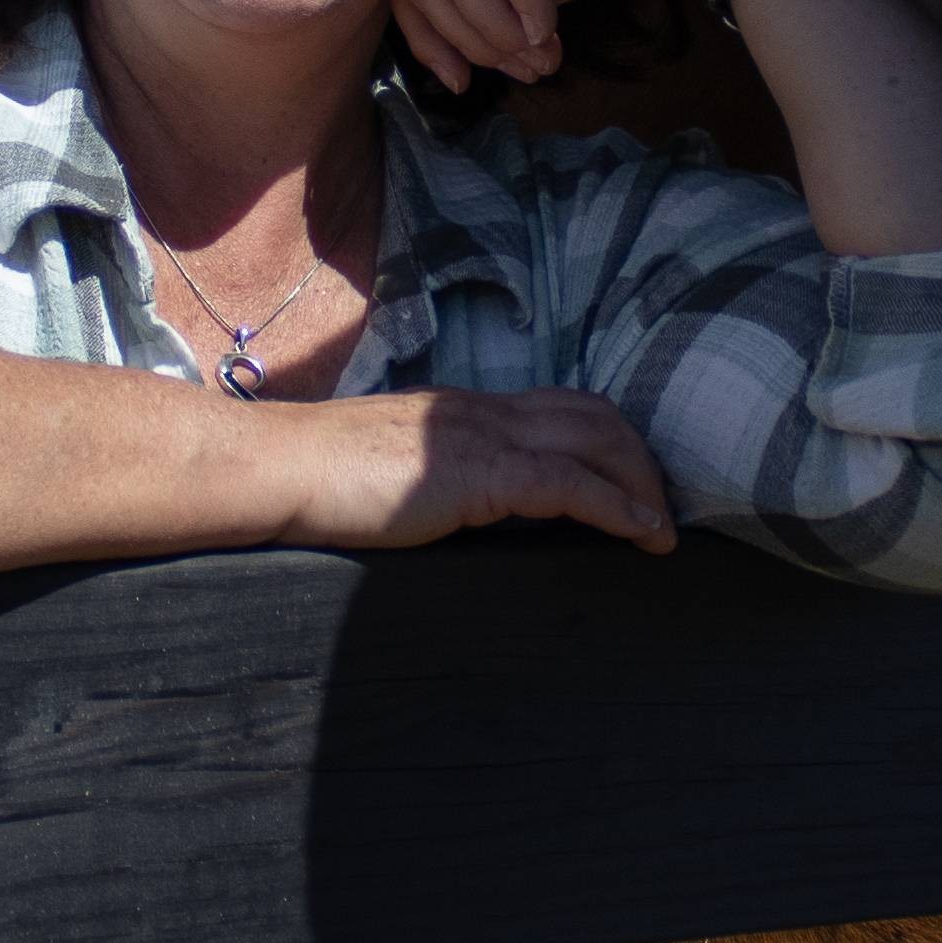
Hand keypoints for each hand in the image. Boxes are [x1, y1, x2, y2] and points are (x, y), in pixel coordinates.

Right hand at [265, 387, 675, 553]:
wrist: (280, 467)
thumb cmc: (320, 480)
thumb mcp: (395, 470)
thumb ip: (439, 479)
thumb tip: (467, 510)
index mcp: (466, 411)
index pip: (562, 407)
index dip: (609, 442)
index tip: (632, 485)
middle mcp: (485, 412)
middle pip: (593, 416)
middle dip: (639, 460)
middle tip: (661, 510)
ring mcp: (483, 437)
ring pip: (595, 440)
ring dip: (640, 484)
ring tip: (660, 530)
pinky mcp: (478, 474)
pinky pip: (569, 485)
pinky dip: (617, 508)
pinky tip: (641, 534)